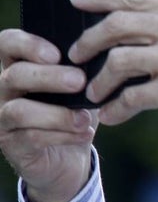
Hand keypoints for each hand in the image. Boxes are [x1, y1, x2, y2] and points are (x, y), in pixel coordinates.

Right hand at [0, 29, 95, 201]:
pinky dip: (63, 135)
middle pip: (14, 75)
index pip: (7, 43)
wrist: (70, 158)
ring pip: (20, 110)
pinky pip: (32, 137)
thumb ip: (83, 69)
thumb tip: (102, 52)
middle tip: (79, 81)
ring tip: (84, 118)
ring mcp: (2, 118)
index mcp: (17, 67)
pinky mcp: (12, 145)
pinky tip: (85, 134)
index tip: (58, 54)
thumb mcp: (80, 88)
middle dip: (48, 77)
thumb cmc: (74, 112)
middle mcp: (2, 90)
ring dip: (56, 114)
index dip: (28, 44)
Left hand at [69, 0, 157, 166]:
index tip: (76, 1)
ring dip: (100, 80)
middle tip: (77, 55)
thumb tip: (136, 23)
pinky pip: (132, 98)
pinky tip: (113, 115)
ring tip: (96, 91)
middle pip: (116, 25)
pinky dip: (116, 108)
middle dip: (88, 41)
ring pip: (118, 62)